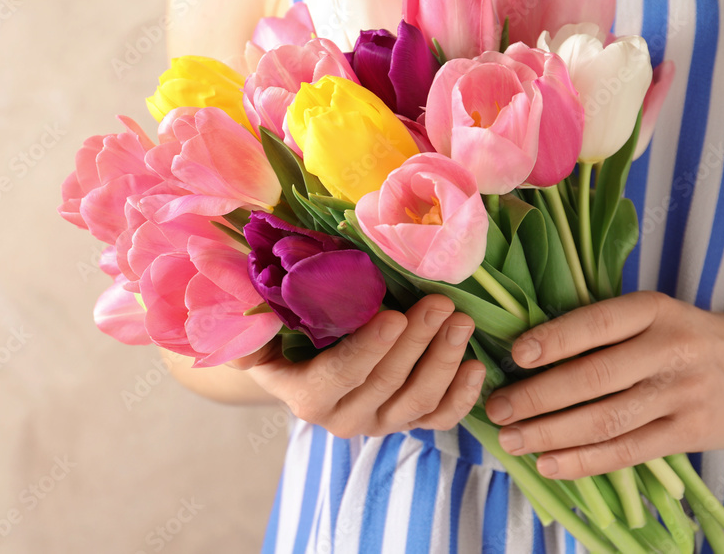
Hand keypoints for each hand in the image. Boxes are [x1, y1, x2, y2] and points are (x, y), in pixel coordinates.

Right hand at [229, 295, 484, 437]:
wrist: (296, 362)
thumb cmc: (278, 332)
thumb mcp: (257, 327)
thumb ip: (251, 317)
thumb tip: (248, 300)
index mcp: (303, 395)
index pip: (340, 374)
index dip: (368, 349)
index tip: (394, 315)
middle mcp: (341, 418)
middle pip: (387, 383)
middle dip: (417, 342)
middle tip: (441, 303)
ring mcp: (376, 423)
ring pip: (417, 402)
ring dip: (443, 360)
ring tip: (461, 321)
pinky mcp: (403, 421)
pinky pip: (437, 419)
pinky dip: (461, 397)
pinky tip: (475, 366)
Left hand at [485, 291, 723, 478]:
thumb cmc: (673, 336)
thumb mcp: (647, 315)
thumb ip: (597, 328)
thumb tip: (520, 351)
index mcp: (652, 311)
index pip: (597, 324)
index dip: (554, 340)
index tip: (515, 356)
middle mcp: (669, 351)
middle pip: (594, 378)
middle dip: (537, 397)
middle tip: (497, 408)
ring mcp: (681, 395)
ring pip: (606, 420)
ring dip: (551, 434)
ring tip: (511, 439)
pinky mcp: (688, 434)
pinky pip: (627, 452)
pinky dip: (583, 461)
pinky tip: (547, 463)